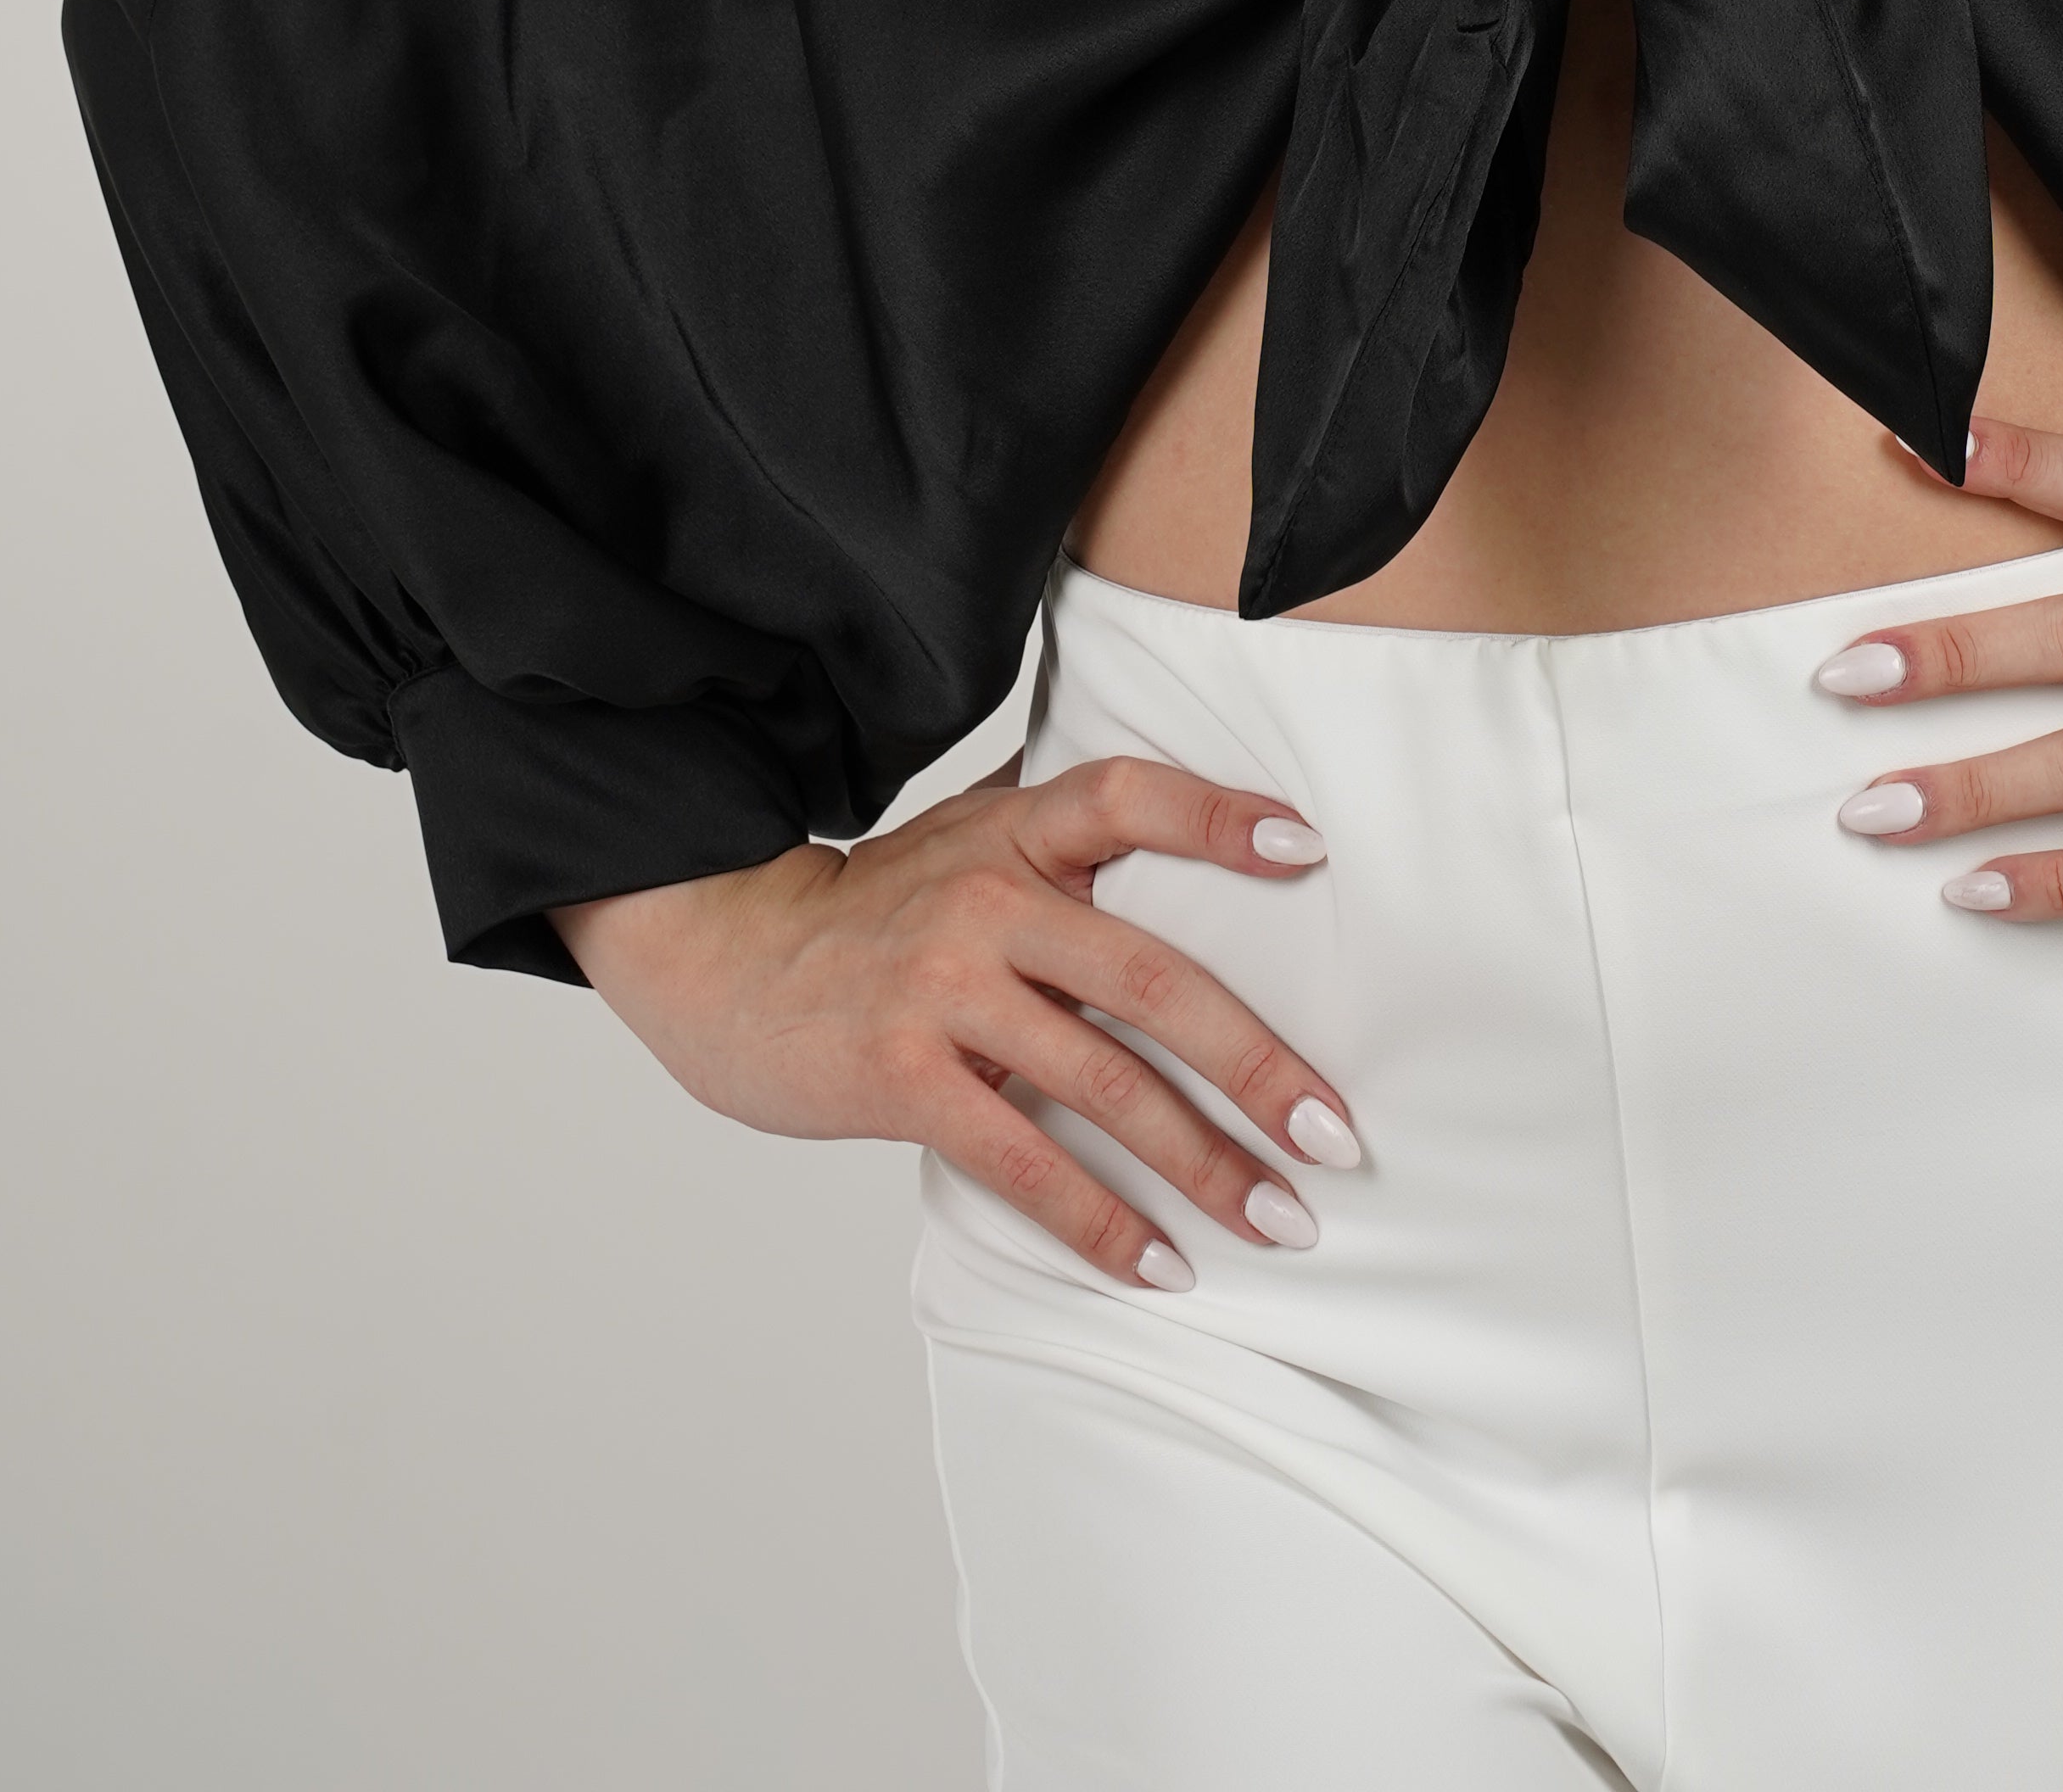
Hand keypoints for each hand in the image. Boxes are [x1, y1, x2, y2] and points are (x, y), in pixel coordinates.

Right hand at [550, 752, 1362, 1289]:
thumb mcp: (968, 835)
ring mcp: (945, 989)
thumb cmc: (876, 904)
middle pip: (1150, 979)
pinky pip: (1023, 1159)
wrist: (727, 953)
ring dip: (1202, 1165)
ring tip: (1278, 1220)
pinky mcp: (903, 1077)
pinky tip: (1158, 1266)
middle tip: (1334, 1136)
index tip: (1307, 847)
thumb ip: (1062, 832)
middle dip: (1256, 1065)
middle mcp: (990, 899)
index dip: (1215, 815)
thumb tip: (1199, 818)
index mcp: (1016, 832)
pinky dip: (1099, 1221)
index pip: (1128, 796)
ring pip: (1103, 1085)